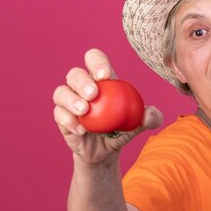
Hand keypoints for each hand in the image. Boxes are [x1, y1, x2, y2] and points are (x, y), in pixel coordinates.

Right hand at [53, 48, 162, 164]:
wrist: (105, 151)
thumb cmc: (121, 130)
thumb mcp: (138, 125)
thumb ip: (150, 118)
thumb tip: (151, 113)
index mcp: (102, 80)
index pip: (95, 60)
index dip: (97, 62)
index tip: (104, 75)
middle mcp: (82, 86)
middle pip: (75, 74)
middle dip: (82, 81)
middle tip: (93, 95)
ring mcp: (69, 101)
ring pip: (61, 92)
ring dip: (71, 100)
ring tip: (84, 111)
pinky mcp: (61, 117)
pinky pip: (58, 113)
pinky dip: (68, 120)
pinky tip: (80, 129)